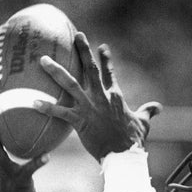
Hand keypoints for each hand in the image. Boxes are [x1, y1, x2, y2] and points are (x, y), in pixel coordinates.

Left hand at [34, 32, 161, 161]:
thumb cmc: (133, 141)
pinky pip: (60, 112)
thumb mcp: (143, 123)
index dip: (105, 60)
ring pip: (70, 83)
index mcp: (115, 97)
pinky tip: (33, 102)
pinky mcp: (80, 121)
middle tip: (77, 36)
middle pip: (89, 69)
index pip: (109, 74)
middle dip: (83, 51)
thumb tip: (158, 107)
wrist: (124, 155)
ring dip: (55, 71)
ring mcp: (89, 107)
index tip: (101, 46)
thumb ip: (149, 112)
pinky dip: (47, 107)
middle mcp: (101, 97)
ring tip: (43, 60)